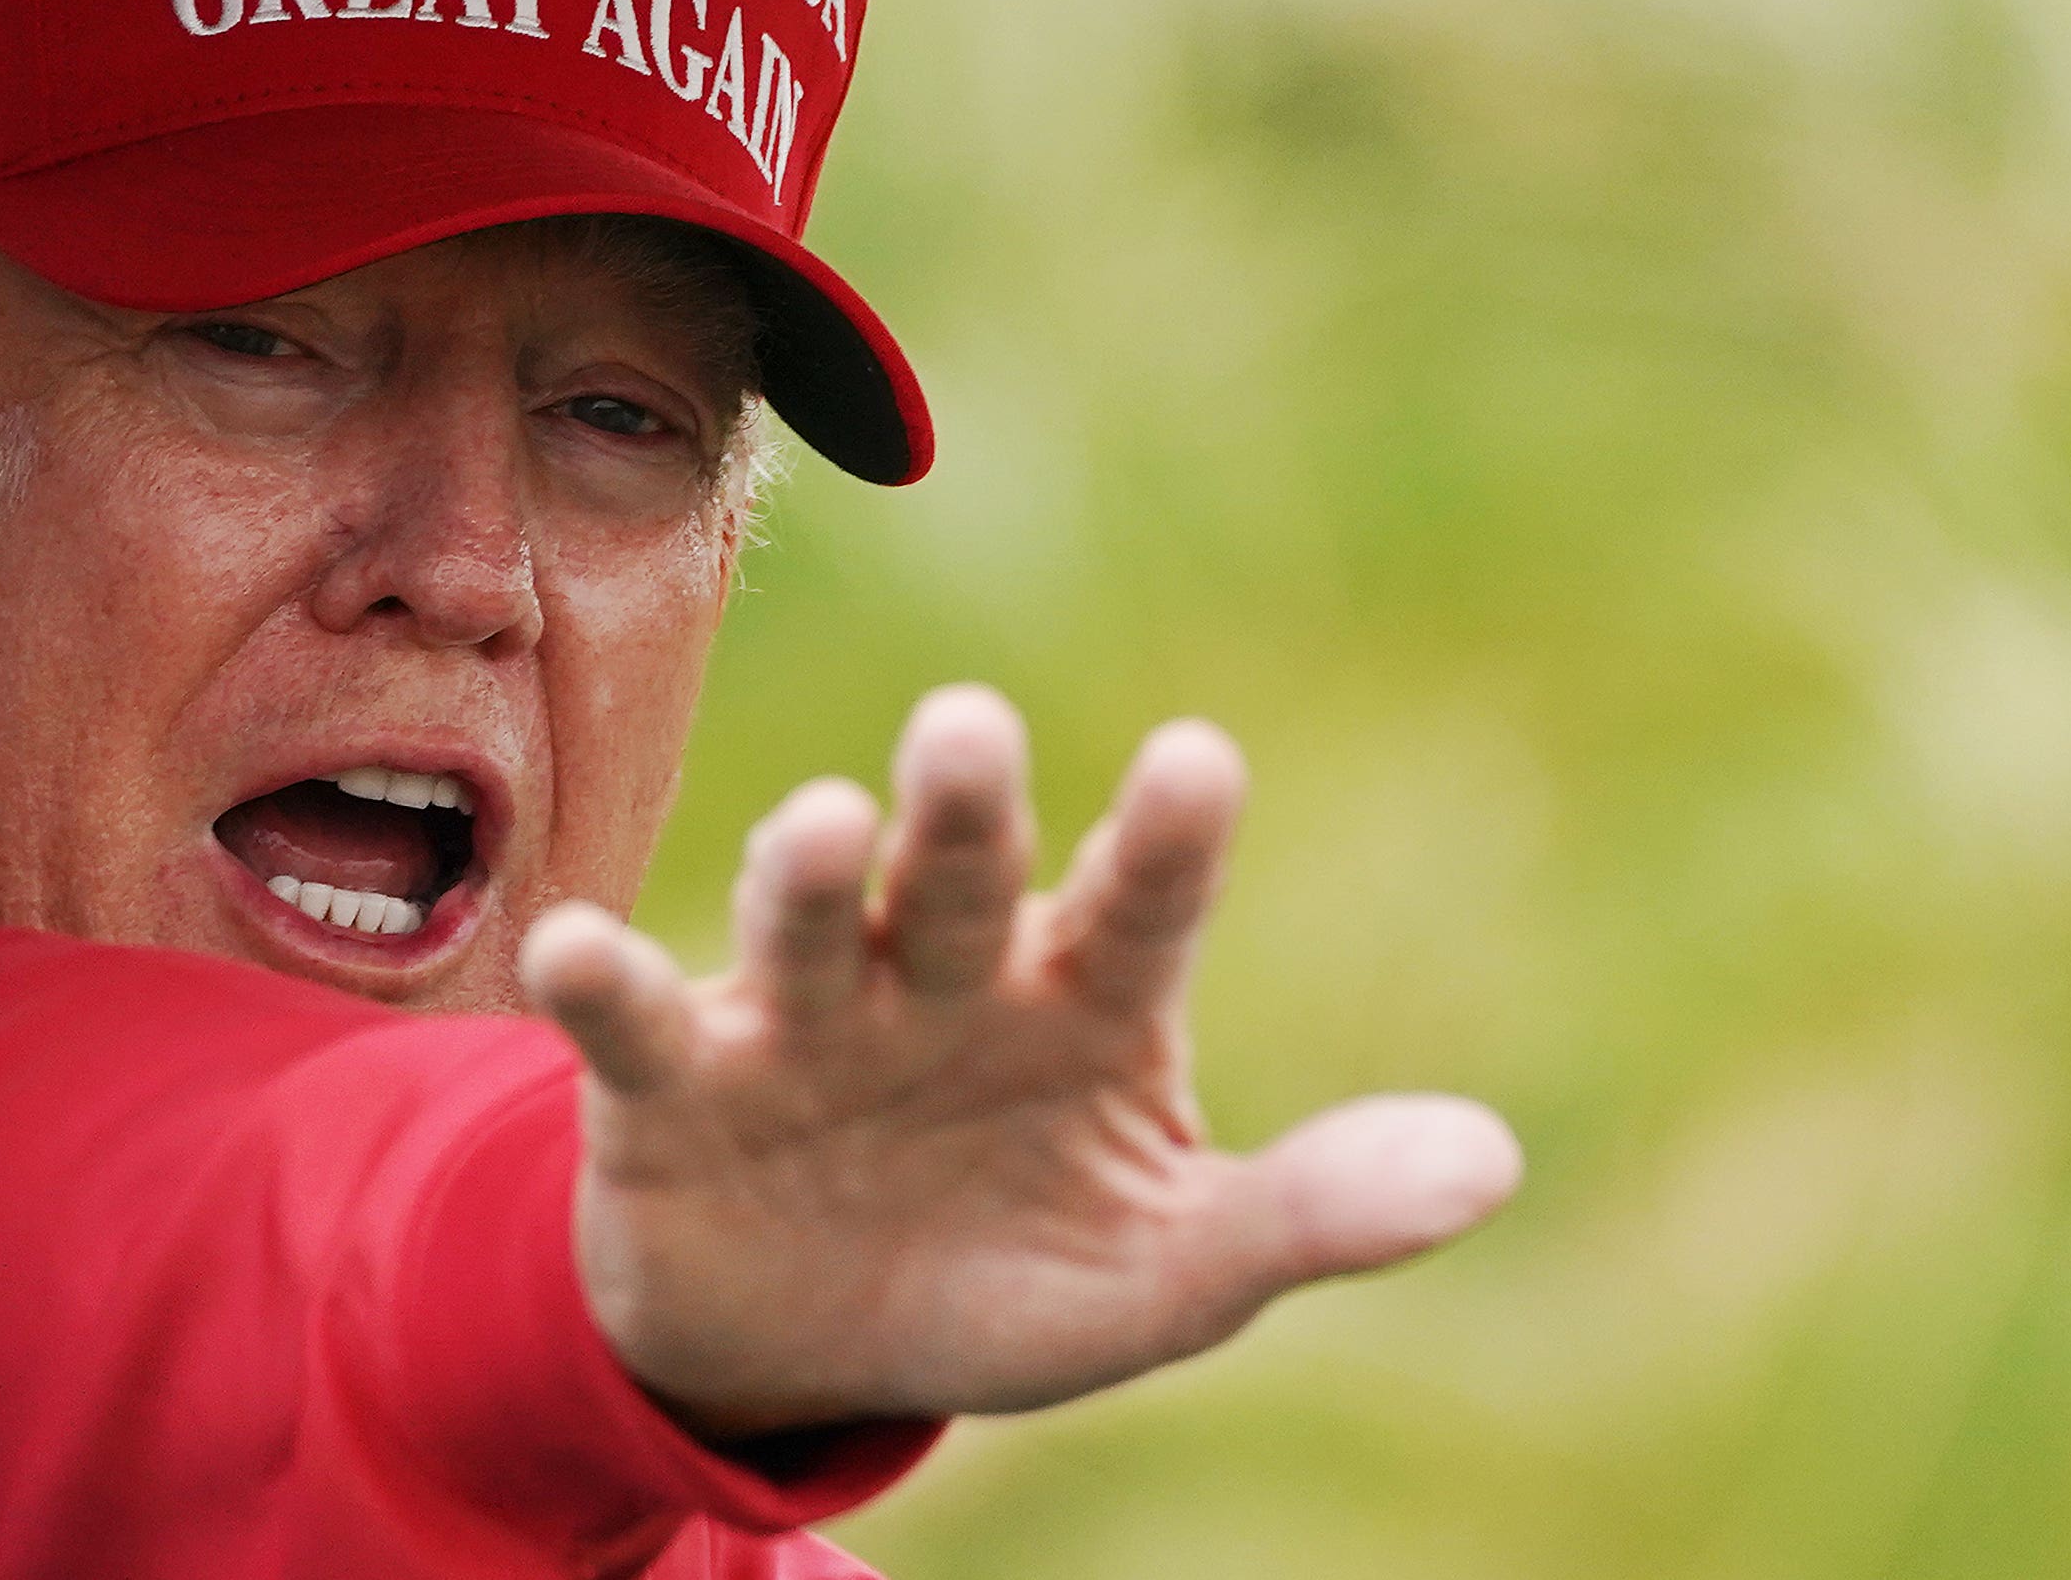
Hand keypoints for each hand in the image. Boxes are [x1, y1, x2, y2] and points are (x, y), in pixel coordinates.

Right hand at [520, 685, 1520, 1438]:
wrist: (809, 1340)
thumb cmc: (1008, 1263)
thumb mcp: (1167, 1270)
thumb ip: (1312, 1211)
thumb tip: (1496, 1165)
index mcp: (1080, 998)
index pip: (1137, 906)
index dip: (1164, 842)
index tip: (1195, 762)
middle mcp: (944, 973)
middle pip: (960, 874)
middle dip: (962, 807)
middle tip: (968, 729)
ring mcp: (805, 1017)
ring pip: (805, 920)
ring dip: (803, 872)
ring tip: (819, 826)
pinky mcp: (675, 1083)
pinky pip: (636, 1021)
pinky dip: (602, 982)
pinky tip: (574, 954)